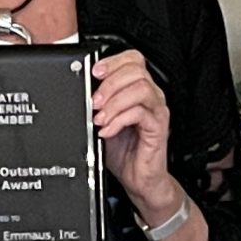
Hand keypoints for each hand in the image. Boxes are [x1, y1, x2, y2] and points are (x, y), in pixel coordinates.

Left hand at [91, 48, 173, 213]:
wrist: (139, 180)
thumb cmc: (124, 153)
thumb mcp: (104, 121)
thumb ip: (98, 104)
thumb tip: (82, 90)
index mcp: (139, 90)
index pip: (133, 60)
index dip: (113, 61)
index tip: (94, 72)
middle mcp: (151, 97)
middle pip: (137, 70)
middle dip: (110, 83)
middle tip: (94, 102)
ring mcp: (156, 112)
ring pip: (140, 88)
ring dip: (114, 101)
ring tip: (100, 117)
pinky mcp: (158, 128)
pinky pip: (139, 113)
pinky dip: (119, 119)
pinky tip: (108, 130)